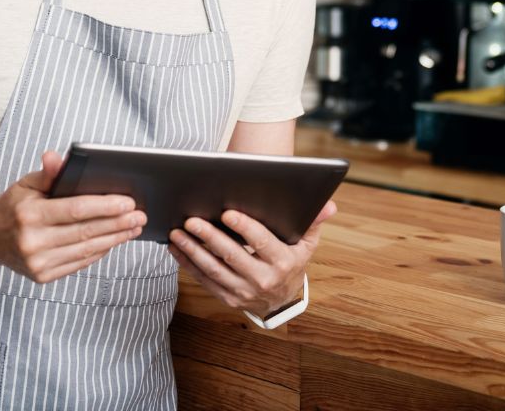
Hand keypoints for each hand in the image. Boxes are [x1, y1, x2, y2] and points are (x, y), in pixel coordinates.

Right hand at [0, 151, 145, 282]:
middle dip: (118, 223)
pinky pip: (80, 262)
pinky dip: (100, 251)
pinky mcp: (43, 276)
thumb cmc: (14, 205)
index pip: (75, 210)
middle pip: (85, 231)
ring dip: (115, 239)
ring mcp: (38, 262)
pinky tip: (114, 240)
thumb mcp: (28, 184)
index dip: (105, 206)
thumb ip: (48, 172)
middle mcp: (32, 241)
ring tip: (134, 228)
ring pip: (86, 249)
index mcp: (29, 215)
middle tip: (140, 216)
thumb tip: (57, 157)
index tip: (128, 202)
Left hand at [168, 200, 336, 318]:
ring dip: (193, 250)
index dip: (244, 227)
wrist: (282, 300)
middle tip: (192, 220)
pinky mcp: (227, 298)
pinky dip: (187, 264)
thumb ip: (314, 221)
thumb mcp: (307, 243)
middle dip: (210, 237)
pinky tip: (176, 248)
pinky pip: (204, 280)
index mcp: (283, 262)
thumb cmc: (292, 261)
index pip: (261, 242)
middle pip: (232, 256)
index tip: (227, 212)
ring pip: (214, 269)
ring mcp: (243, 292)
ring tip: (178, 232)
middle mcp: (263, 280)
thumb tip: (329, 204)